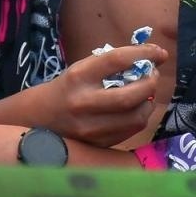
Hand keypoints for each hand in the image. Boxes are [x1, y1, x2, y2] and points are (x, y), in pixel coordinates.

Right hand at [35, 41, 168, 147]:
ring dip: (149, 102)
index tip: (159, 52)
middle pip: (131, 95)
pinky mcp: (97, 143)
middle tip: (154, 75)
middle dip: (151, 82)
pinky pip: (130, 130)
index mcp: (78, 77)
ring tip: (147, 92)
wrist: (36, 119)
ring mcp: (90, 127)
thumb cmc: (65, 88)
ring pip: (136, 117)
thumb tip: (149, 57)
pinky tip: (137, 108)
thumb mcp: (81, 69)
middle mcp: (84, 103)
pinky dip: (140, 116)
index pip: (117, 60)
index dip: (144, 54)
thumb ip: (111, 64)